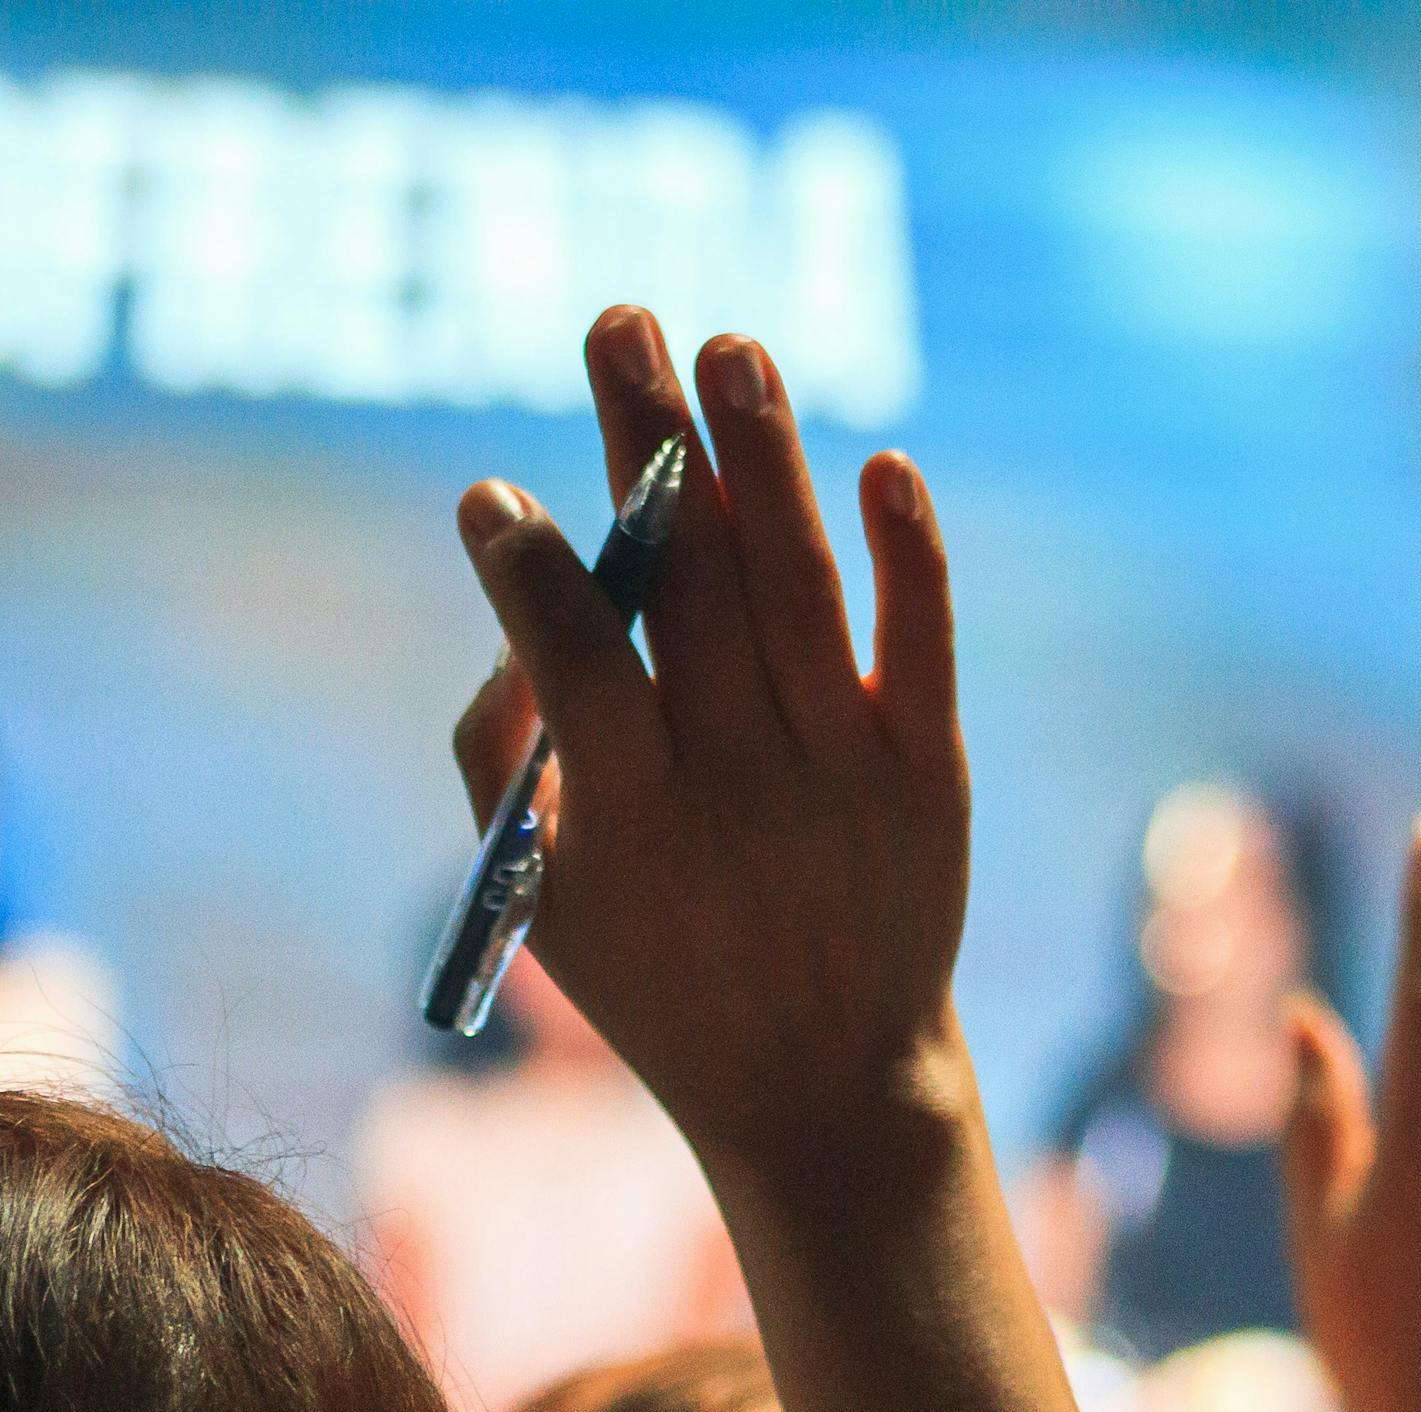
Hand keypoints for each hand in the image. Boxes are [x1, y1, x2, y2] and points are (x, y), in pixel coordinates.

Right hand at [451, 308, 973, 1187]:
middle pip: (693, 587)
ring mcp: (846, 771)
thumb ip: (499, 757)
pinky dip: (908, 554)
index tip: (492, 494)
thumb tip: (519, 609)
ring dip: (765, 453)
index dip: (534, 572)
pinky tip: (880, 464)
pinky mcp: (928, 769)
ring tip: (728, 344)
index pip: (581, 663)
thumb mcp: (541, 900)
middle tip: (618, 319)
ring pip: (801, 587)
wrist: (827, 1082)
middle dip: (647, 442)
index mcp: (633, 820)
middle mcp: (744, 784)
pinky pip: (922, 643)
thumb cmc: (658, 971)